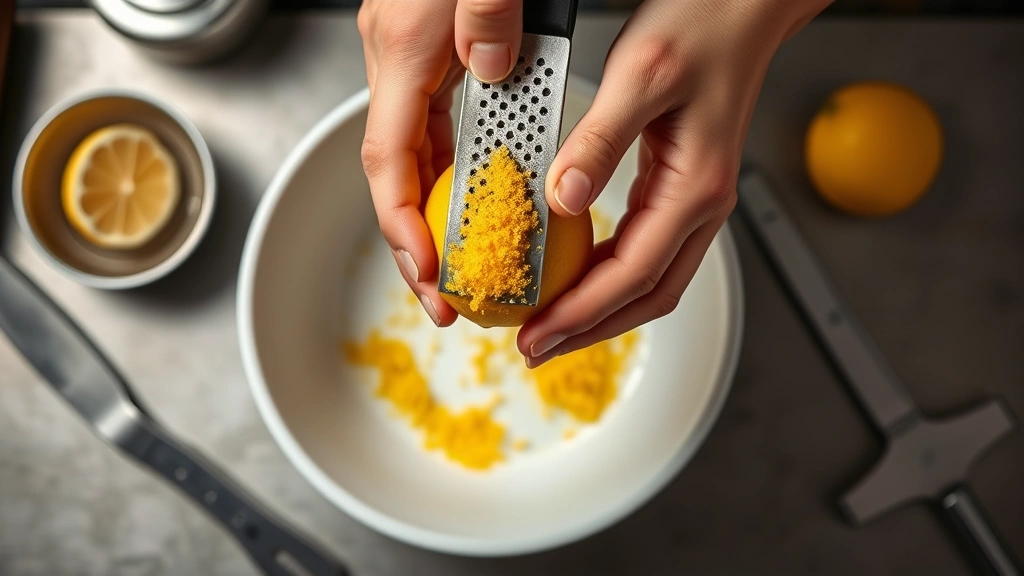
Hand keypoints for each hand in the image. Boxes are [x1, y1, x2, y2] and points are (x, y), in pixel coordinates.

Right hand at [358, 0, 524, 326]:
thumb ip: (487, 17)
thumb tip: (494, 70)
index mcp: (405, 51)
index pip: (391, 161)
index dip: (403, 227)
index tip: (429, 274)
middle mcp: (396, 61)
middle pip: (395, 172)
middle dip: (416, 241)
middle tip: (445, 296)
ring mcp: (408, 60)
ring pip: (412, 155)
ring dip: (431, 214)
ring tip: (458, 266)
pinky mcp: (427, 55)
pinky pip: (431, 129)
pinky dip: (448, 172)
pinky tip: (472, 200)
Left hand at [518, 0, 830, 365]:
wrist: (743, 3)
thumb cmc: (702, 25)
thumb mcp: (641, 75)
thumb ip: (601, 140)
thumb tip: (563, 198)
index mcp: (695, 188)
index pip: (633, 275)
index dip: (582, 314)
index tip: (538, 335)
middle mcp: (703, 204)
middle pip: (648, 296)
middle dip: (590, 330)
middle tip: (535, 350)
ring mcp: (696, 199)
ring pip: (650, 280)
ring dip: (600, 310)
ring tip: (551, 325)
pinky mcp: (681, 186)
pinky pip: (645, 250)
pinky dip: (609, 275)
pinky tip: (576, 274)